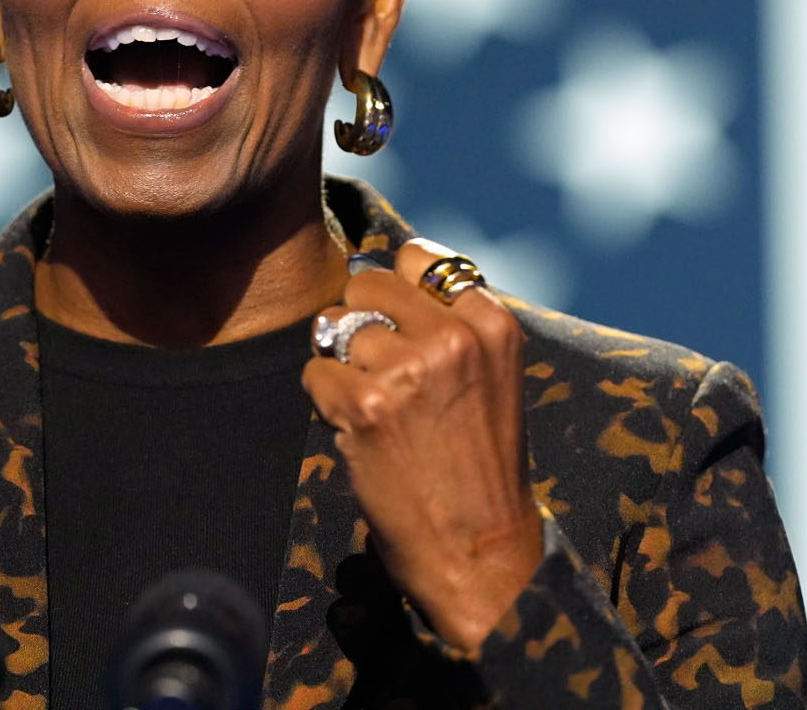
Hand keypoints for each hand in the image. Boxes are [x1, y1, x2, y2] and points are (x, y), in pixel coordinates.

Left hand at [302, 239, 541, 652]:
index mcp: (492, 324)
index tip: (399, 326)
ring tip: (374, 410)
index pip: (418, 257)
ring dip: (341, 366)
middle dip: (360, 322)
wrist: (479, 549)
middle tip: (377, 373)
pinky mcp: (365, 406)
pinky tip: (357, 433)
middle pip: (367, 283)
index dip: (396, 290)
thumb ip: (448, 321)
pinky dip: (323, 402)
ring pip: (336, 328)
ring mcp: (408, 369)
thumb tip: (373, 271)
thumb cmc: (479, 464)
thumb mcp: (491, 375)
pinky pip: (314, 372)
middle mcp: (453, 337)